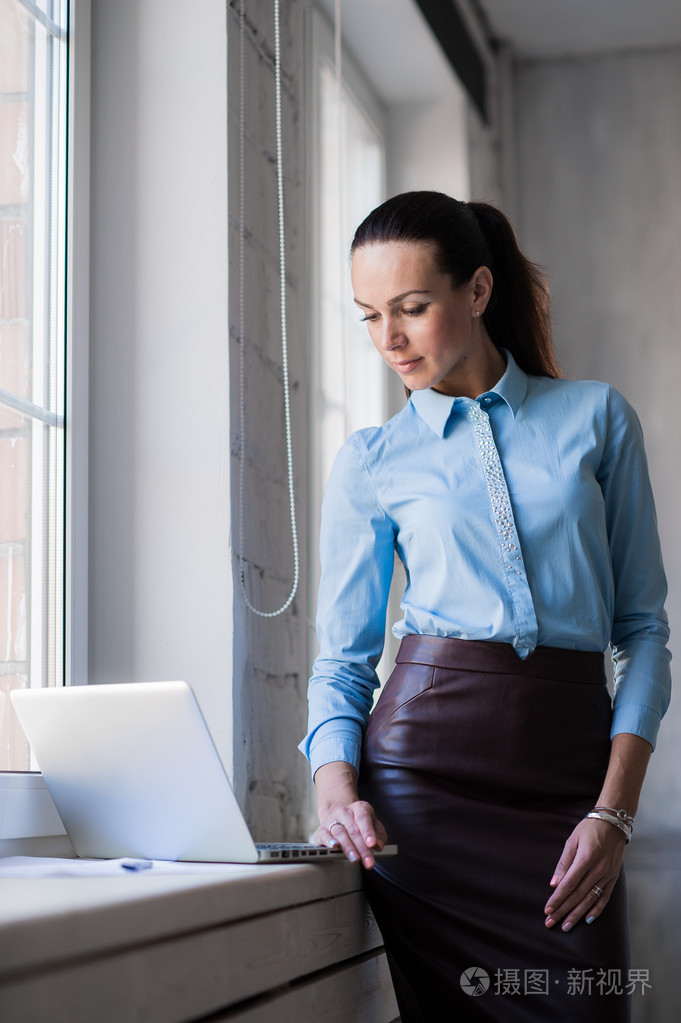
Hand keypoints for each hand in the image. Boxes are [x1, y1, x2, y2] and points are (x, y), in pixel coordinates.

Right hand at [313, 761, 387, 868]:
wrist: (340, 817)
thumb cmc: (360, 824)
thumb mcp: (373, 826)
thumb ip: (379, 835)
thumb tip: (379, 845)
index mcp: (359, 808)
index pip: (363, 819)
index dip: (368, 832)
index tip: (372, 844)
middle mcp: (344, 812)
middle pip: (353, 830)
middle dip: (362, 848)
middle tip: (368, 862)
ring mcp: (332, 820)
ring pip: (339, 833)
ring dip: (348, 847)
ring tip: (355, 859)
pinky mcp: (321, 830)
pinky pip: (324, 835)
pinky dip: (329, 841)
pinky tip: (334, 846)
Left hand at [544, 817, 626, 931]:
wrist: (613, 822)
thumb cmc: (589, 829)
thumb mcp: (572, 841)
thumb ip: (563, 863)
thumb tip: (554, 884)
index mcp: (585, 858)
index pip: (568, 885)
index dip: (557, 899)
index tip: (547, 910)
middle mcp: (598, 869)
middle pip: (578, 896)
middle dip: (563, 911)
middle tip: (551, 923)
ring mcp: (607, 875)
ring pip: (590, 900)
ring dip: (577, 915)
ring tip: (566, 926)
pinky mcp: (614, 878)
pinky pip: (605, 898)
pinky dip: (596, 910)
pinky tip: (587, 919)